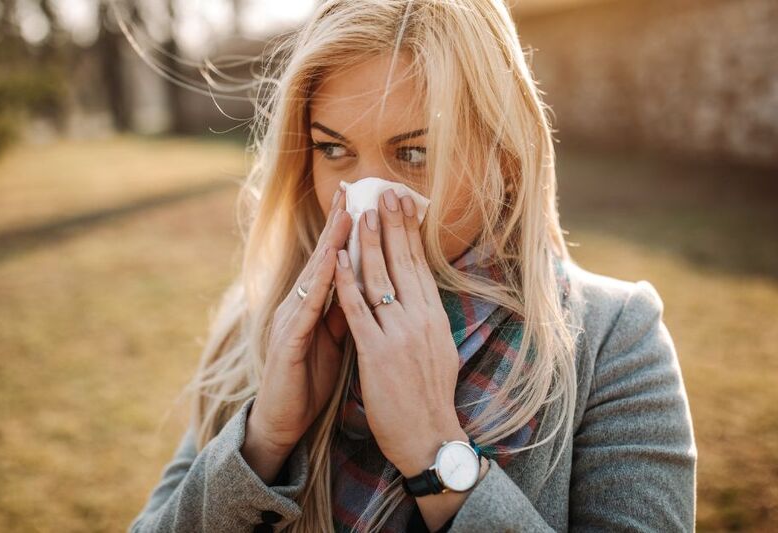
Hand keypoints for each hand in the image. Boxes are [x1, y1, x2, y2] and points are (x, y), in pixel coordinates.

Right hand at [247, 187, 352, 459]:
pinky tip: (331, 266)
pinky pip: (306, 308)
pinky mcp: (286, 342)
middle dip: (337, 224)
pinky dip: (320, 285)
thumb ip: (344, 313)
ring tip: (347, 216)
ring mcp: (289, 321)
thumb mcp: (334, 341)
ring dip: (331, 245)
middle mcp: (297, 305)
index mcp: (312, 305)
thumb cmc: (308, 379)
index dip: (346, 232)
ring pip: (314, 276)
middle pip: (322, 258)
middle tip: (352, 190)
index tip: (364, 201)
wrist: (283, 420)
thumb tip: (364, 287)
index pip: (333, 261)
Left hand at [332, 188, 466, 477]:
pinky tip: (339, 258)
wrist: (429, 437)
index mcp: (434, 318)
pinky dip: (347, 281)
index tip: (401, 204)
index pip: (419, 265)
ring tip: (360, 212)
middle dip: (391, 225)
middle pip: (403, 263)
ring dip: (368, 242)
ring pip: (380, 278)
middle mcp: (421, 320)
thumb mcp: (438, 351)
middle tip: (382, 192)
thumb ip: (427, 321)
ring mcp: (399, 335)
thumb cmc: (430, 398)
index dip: (409, 232)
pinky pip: (358, 309)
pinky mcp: (377, 352)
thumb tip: (422, 295)